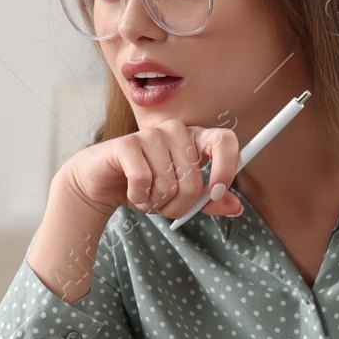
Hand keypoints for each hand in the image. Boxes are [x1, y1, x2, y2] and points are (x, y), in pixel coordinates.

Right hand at [59, 120, 244, 221]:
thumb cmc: (144, 186)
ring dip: (156, 203)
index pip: (225, 140)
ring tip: (145, 196)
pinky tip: (132, 192)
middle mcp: (176, 131)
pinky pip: (144, 180)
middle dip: (179, 206)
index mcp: (195, 139)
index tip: (217, 193)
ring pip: (169, 184)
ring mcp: (151, 134)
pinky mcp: (128, 143)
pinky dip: (139, 197)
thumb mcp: (179, 198)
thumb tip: (236, 207)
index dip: (227, 168)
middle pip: (194, 180)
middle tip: (164, 206)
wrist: (101, 183)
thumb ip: (207, 201)